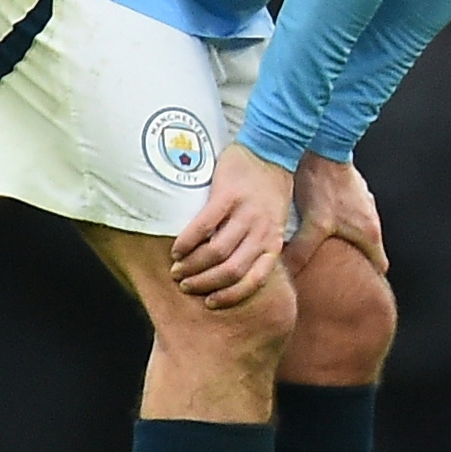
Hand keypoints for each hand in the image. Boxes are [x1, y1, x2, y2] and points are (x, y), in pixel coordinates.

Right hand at [171, 145, 294, 309]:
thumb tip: (236, 276)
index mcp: (273, 240)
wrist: (271, 149)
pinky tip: (177, 248)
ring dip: (192, 266)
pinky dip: (187, 242)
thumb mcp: (273, 222)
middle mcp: (263, 230)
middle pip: (231, 270)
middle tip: (185, 285)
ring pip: (216, 252)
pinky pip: (203, 226)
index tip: (210, 302)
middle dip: (204, 283)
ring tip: (177, 269)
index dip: (230, 295)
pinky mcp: (229, 195)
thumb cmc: (268, 190)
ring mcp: (247, 213)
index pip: (255, 280)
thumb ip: (259, 245)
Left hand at [293, 154, 385, 272]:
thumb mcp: (312, 224)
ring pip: (359, 234)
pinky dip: (340, 227)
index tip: (356, 292)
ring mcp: (365, 205)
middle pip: (369, 252)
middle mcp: (372, 220)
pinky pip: (351, 218)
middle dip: (354, 265)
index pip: (379, 268)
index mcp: (369, 233)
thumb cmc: (324, 186)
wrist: (326, 149)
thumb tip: (288, 278)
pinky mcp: (354, 194)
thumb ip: (302, 253)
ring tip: (324, 253)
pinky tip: (320, 226)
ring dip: (346, 244)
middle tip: (335, 277)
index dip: (370, 282)